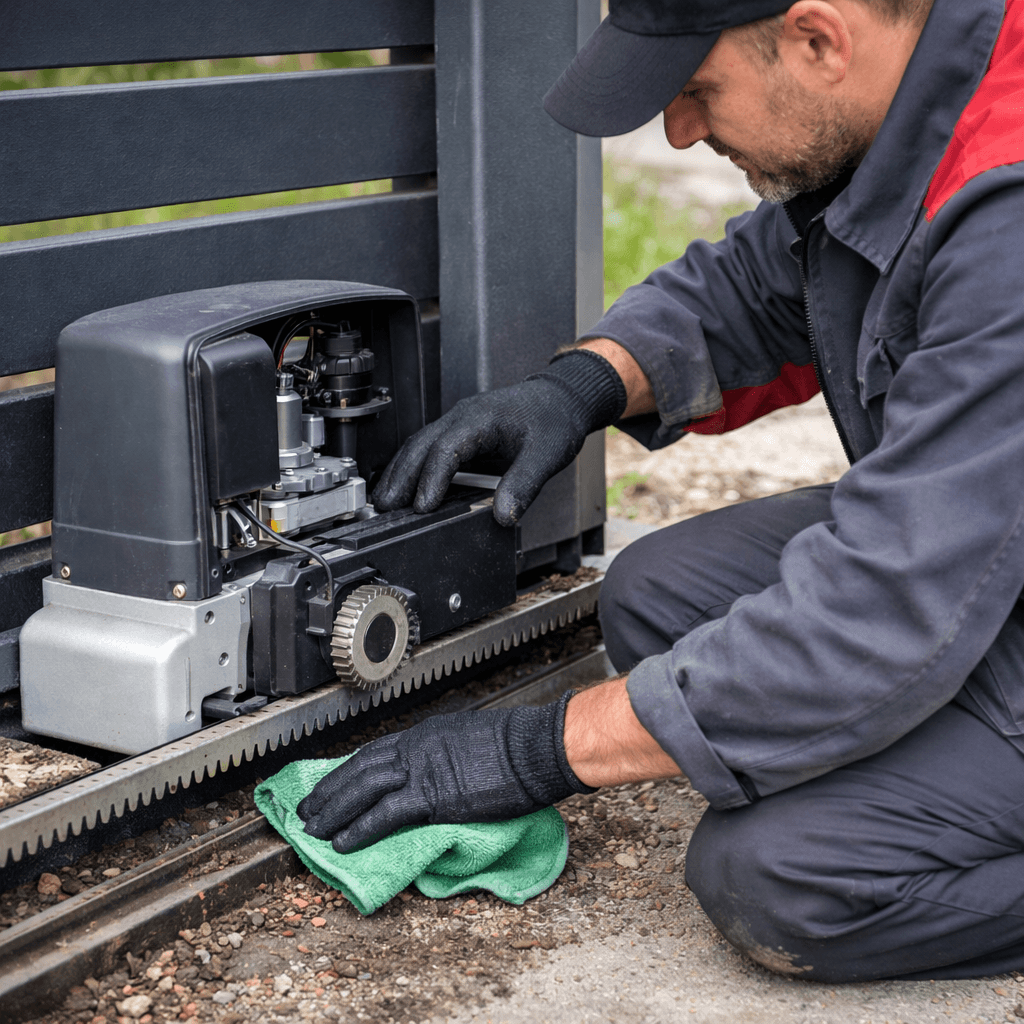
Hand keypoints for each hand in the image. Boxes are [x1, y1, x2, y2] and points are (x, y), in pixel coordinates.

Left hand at [297, 694, 591, 851]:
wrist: (536, 748)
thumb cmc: (517, 746)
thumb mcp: (472, 740)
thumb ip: (446, 755)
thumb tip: (439, 773)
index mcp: (426, 733)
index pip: (375, 752)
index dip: (348, 770)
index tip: (331, 784)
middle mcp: (417, 746)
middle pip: (361, 767)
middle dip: (330, 790)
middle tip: (308, 809)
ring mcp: (423, 769)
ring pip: (364, 789)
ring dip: (334, 810)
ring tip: (314, 830)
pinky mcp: (433, 796)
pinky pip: (385, 814)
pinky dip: (360, 828)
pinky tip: (343, 841)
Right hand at [372, 350, 625, 525]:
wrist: (562, 398)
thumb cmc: (554, 420)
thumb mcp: (546, 455)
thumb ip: (524, 485)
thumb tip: (503, 517)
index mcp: (482, 418)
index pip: (447, 449)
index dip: (432, 479)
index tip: (422, 507)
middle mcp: (463, 417)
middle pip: (421, 445)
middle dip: (401, 478)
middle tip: (385, 509)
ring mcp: (458, 422)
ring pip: (418, 445)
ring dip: (400, 473)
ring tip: (385, 503)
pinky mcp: (460, 432)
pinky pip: (428, 448)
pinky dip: (413, 468)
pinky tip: (405, 488)